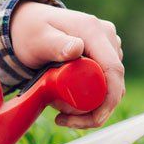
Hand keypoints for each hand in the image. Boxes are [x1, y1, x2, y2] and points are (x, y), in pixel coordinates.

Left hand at [10, 1, 125, 128]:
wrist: (28, 24)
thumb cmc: (31, 31)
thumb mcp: (39, 39)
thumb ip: (56, 44)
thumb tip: (77, 48)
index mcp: (94, 32)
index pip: (114, 70)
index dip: (108, 100)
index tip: (92, 120)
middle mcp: (107, 37)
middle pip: (114, 83)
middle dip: (95, 110)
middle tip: (62, 118)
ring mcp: (107, 47)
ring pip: (110, 87)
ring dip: (90, 107)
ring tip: (58, 108)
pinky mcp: (103, 57)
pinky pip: (105, 84)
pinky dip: (90, 100)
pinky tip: (66, 102)